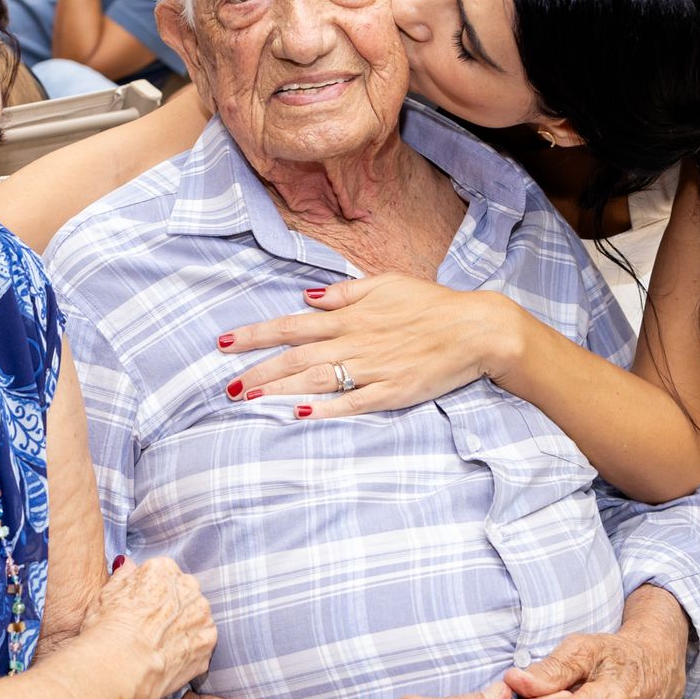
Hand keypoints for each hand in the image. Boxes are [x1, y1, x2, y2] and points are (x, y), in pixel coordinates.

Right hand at [83, 557, 215, 698]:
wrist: (120, 667)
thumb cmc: (107, 629)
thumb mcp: (105, 594)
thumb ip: (123, 576)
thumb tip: (128, 566)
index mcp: (162, 568)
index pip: (160, 575)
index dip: (148, 595)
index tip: (138, 609)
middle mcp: (188, 586)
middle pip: (181, 594)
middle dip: (170, 609)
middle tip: (147, 630)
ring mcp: (201, 615)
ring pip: (194, 618)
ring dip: (182, 629)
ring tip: (157, 647)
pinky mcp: (208, 643)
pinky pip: (201, 643)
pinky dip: (189, 650)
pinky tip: (168, 658)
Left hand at [217, 275, 529, 417]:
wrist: (475, 329)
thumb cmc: (431, 304)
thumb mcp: (385, 284)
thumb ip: (343, 292)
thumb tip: (306, 296)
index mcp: (349, 316)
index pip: (290, 325)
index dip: (255, 335)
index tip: (223, 343)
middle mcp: (354, 342)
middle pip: (295, 357)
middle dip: (257, 370)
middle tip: (227, 385)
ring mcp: (372, 369)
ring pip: (316, 380)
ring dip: (280, 390)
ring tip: (249, 399)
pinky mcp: (392, 392)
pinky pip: (353, 402)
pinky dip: (327, 408)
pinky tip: (300, 414)